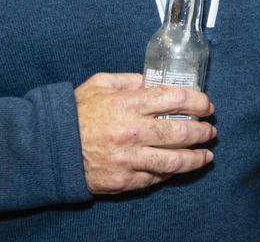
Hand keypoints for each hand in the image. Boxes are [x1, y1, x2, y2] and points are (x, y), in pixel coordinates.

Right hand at [75, 72, 215, 193]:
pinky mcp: (122, 180)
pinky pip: (154, 178)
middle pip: (180, 132)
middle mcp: (132, 132)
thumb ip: (130, 80)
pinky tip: (179, 167)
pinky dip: (170, 173)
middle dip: (202, 131)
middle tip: (210, 130)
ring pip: (173, 160)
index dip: (198, 102)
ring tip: (206, 154)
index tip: (207, 105)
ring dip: (195, 157)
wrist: (48, 147)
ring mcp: (128, 159)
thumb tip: (156, 80)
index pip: (176, 99)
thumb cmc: (76, 112)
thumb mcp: (100, 84)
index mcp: (128, 104)